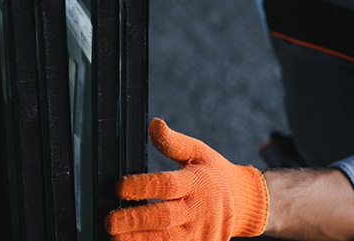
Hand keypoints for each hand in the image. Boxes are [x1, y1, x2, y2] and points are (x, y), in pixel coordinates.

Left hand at [105, 118, 268, 240]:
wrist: (243, 203)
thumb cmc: (213, 174)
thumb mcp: (198, 152)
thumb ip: (174, 142)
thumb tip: (154, 125)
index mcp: (197, 183)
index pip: (167, 185)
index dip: (143, 187)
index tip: (120, 187)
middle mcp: (199, 211)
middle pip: (165, 218)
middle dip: (136, 220)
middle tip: (110, 220)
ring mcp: (201, 234)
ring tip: (116, 238)